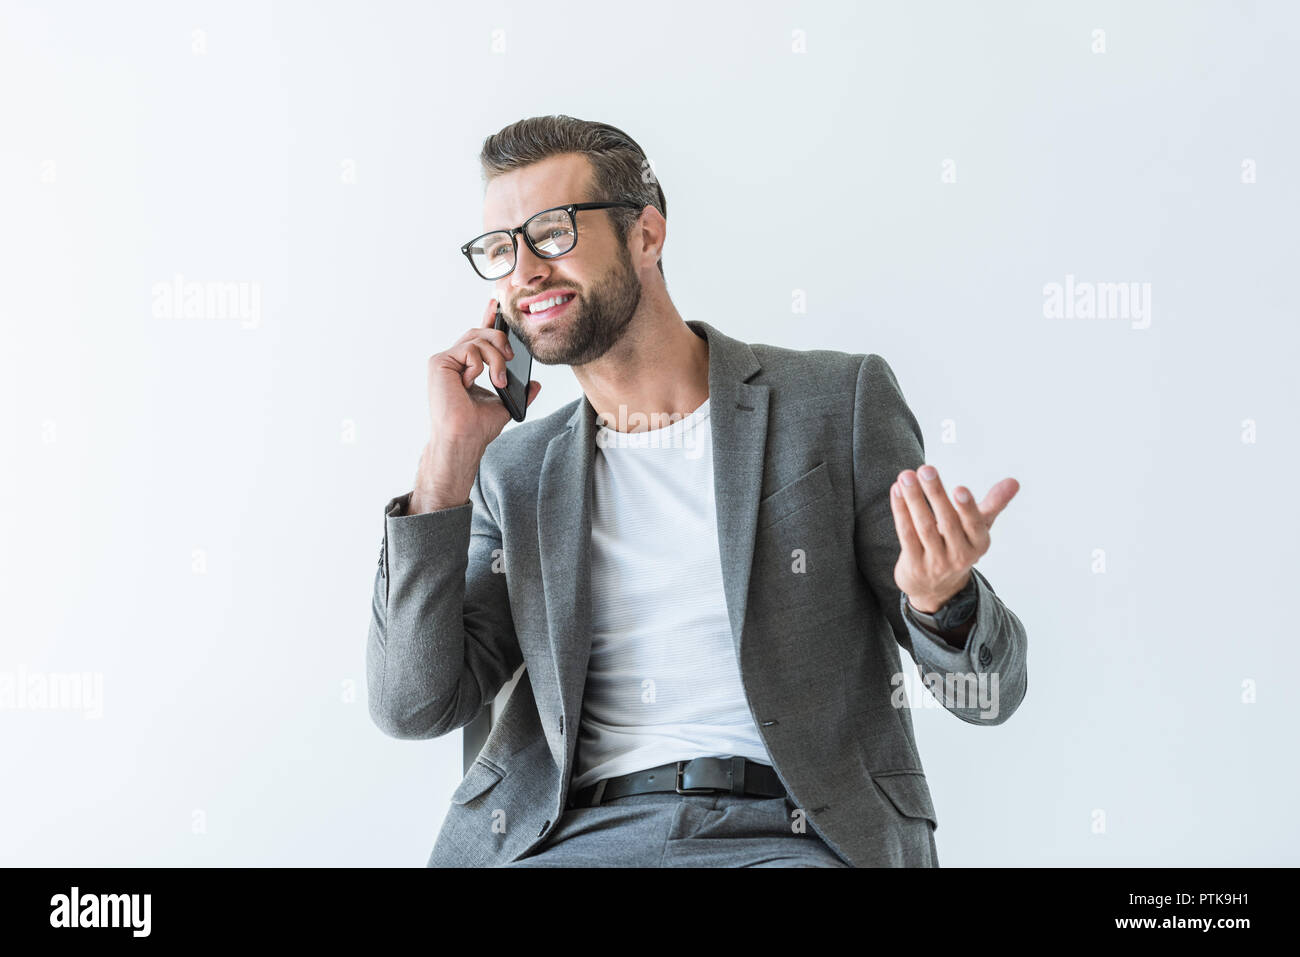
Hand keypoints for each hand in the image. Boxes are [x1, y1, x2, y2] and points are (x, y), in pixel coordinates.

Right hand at [410, 298, 540, 512]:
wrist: (464, 438)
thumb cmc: (477, 427)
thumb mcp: (505, 405)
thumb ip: (520, 391)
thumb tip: (535, 384)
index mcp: (466, 367)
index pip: (477, 337)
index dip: (488, 319)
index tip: (497, 304)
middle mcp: (453, 361)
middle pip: (480, 333)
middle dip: (500, 341)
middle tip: (509, 360)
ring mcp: (445, 361)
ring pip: (478, 339)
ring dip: (495, 359)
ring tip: (498, 380)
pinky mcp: (439, 362)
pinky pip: (469, 349)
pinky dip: (479, 365)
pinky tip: (473, 382)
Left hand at [890, 465, 1018, 612]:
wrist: (936, 588)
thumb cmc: (959, 546)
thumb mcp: (979, 529)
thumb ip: (994, 504)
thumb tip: (1014, 481)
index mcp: (979, 543)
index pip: (975, 524)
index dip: (967, 508)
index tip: (959, 489)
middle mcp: (960, 555)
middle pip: (946, 522)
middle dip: (936, 494)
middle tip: (926, 469)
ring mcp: (936, 562)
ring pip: (924, 527)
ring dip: (914, 499)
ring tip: (906, 476)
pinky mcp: (914, 565)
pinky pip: (906, 534)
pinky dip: (901, 511)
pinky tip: (896, 491)